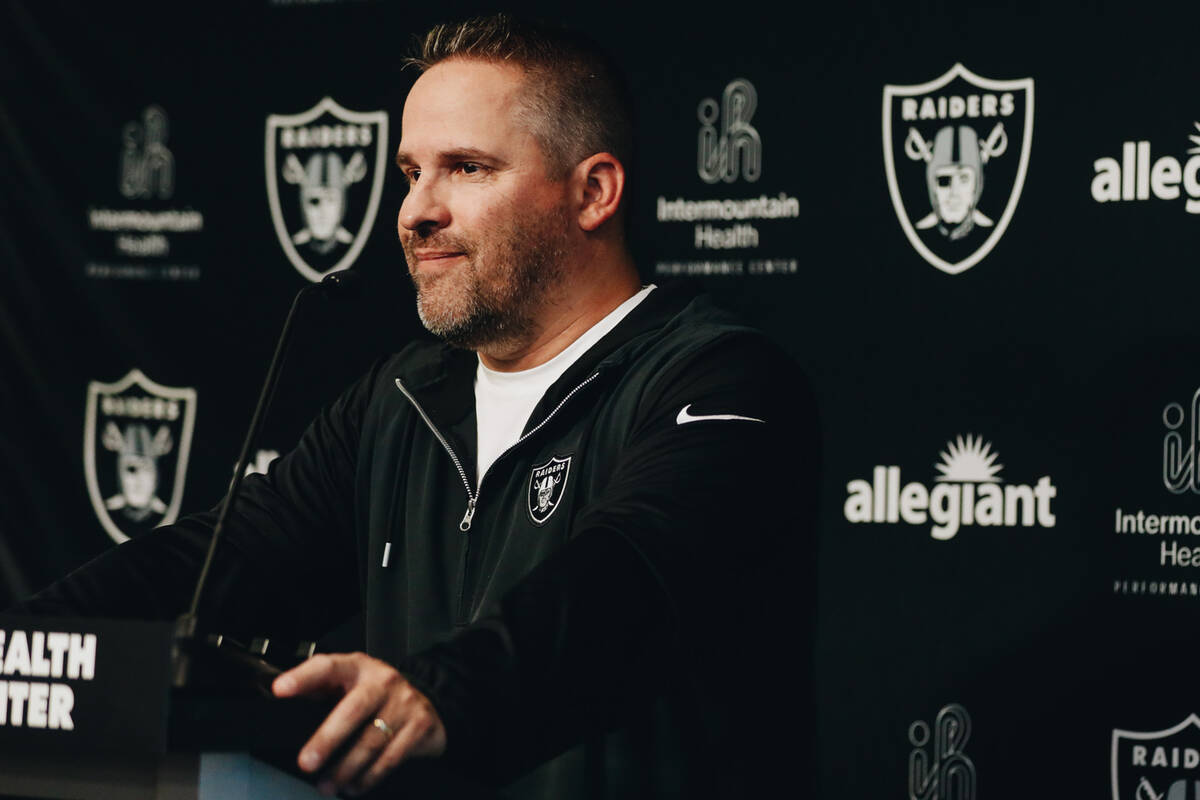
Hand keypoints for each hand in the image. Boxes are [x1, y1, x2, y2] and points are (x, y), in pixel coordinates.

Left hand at [272, 652, 446, 796]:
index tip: (280, 689)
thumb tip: (280, 698)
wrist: (427, 700)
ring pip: (371, 741)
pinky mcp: (420, 725)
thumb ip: (320, 688)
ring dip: (345, 769)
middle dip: (327, 739)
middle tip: (307, 763)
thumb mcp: (349, 682)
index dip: (303, 677)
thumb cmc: (376, 694)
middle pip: (353, 710)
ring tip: (327, 784)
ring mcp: (405, 703)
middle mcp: (383, 681)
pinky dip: (368, 777)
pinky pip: (390, 758)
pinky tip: (354, 785)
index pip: (328, 666)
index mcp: (358, 667)